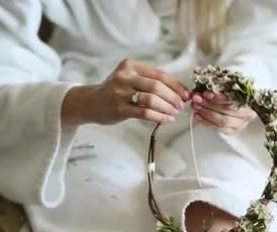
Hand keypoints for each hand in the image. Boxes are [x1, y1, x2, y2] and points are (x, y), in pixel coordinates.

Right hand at [62, 59, 190, 125]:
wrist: (90, 102)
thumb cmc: (115, 91)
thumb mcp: (129, 78)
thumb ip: (149, 81)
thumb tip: (178, 91)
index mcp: (130, 65)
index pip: (159, 74)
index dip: (176, 85)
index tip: (186, 94)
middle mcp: (125, 76)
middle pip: (156, 86)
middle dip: (173, 97)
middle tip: (181, 105)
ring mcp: (120, 93)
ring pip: (151, 99)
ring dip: (167, 107)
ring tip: (175, 113)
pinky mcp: (119, 109)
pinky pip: (144, 113)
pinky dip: (159, 117)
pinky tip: (166, 120)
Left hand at [191, 91, 257, 133]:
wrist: (241, 108)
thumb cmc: (235, 95)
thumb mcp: (230, 88)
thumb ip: (221, 88)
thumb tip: (203, 88)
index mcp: (249, 100)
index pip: (233, 99)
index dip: (218, 97)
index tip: (205, 94)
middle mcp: (247, 114)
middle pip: (227, 110)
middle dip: (209, 104)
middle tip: (197, 99)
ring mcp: (240, 124)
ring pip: (223, 121)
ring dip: (206, 113)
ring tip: (196, 107)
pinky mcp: (233, 131)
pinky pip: (219, 128)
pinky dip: (207, 122)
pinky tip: (198, 116)